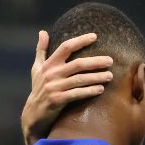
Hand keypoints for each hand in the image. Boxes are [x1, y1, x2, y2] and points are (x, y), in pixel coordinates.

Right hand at [21, 30, 112, 144]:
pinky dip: (89, 91)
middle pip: (77, 64)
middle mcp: (51, 74)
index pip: (66, 47)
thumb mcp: (37, 68)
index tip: (95, 36)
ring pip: (80, 80)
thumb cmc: (38, 88)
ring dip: (96, 77)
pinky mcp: (57, 100)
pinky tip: (101, 89)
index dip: (80, 40)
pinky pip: (77, 94)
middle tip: (110, 60)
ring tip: (110, 75)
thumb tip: (42, 32)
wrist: (33, 112)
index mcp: (49, 64)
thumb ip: (41, 50)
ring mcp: (54, 87)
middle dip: (95, 61)